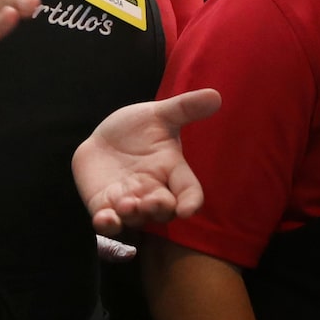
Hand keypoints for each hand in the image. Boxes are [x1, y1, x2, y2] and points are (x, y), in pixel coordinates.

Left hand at [73, 89, 219, 236]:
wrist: (104, 138)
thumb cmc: (138, 128)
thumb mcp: (160, 115)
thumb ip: (185, 108)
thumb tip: (215, 95)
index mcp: (171, 170)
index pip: (188, 191)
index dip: (190, 202)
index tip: (189, 210)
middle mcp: (153, 191)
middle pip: (163, 210)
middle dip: (159, 209)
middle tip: (152, 202)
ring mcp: (129, 201)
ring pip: (136, 218)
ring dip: (133, 215)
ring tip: (128, 205)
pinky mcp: (104, 206)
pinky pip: (108, 222)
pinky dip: (107, 223)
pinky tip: (104, 218)